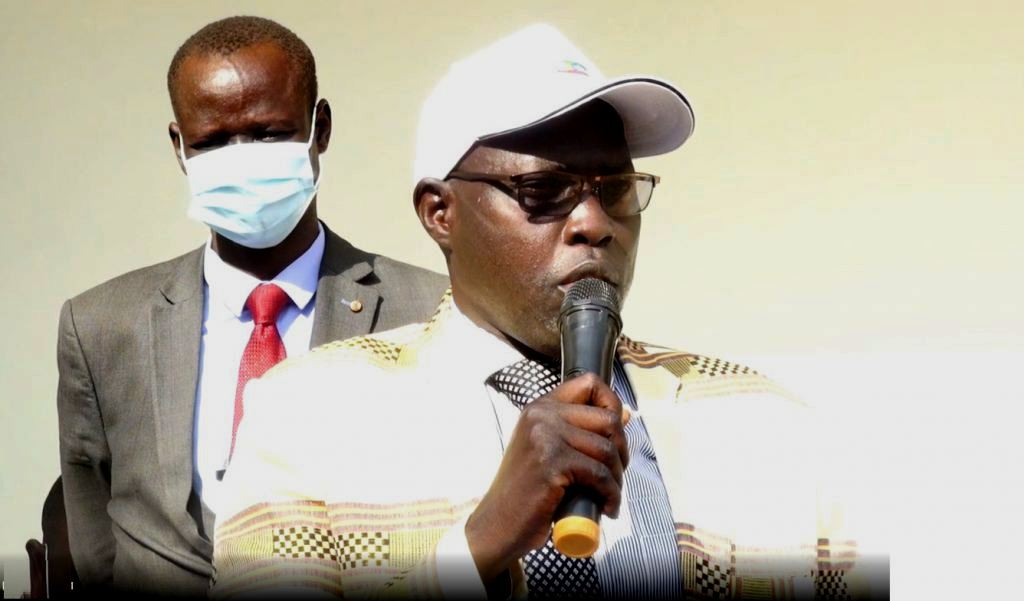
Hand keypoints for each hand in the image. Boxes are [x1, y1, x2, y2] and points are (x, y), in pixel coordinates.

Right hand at [465, 373, 628, 583]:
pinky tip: (607, 507)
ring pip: (607, 449)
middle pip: (607, 419)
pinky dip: (611, 494)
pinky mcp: (552, 463)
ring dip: (617, 478)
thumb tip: (624, 415)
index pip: (588, 383)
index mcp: (539, 408)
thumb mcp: (549, 451)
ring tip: (610, 495)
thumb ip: (579, 431)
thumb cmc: (526, 492)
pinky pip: (600, 475)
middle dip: (621, 450)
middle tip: (615, 475)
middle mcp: (541, 416)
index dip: (611, 404)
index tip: (615, 435)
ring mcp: (545, 437)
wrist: (498, 524)